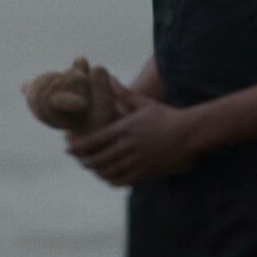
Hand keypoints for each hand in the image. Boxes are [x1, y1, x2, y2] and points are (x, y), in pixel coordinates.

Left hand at [66, 93, 199, 185]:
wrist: (189, 132)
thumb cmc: (166, 115)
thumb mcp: (144, 103)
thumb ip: (123, 93)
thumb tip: (108, 77)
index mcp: (125, 129)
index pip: (94, 141)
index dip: (78, 147)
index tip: (68, 149)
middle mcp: (129, 146)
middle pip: (98, 158)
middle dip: (85, 160)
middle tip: (79, 159)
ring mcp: (137, 161)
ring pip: (108, 171)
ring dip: (97, 171)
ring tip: (91, 168)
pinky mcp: (146, 172)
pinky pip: (123, 180)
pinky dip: (111, 180)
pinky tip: (108, 177)